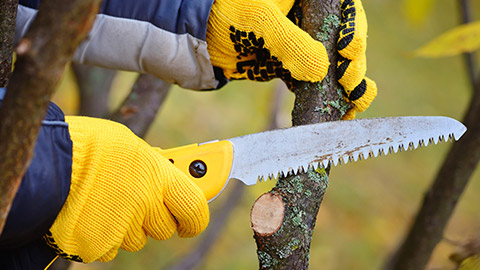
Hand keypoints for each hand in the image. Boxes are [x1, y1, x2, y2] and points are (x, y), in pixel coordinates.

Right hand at [44, 117, 208, 262]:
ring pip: (136, 239)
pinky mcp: (98, 246)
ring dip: (128, 225)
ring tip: (105, 200)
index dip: (196, 217)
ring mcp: (121, 229)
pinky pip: (110, 246)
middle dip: (157, 218)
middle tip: (141, 204)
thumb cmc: (90, 145)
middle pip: (165, 228)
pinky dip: (104, 234)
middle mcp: (145, 206)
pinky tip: (90, 213)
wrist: (48, 162)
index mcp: (158, 178)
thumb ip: (154, 167)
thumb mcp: (132, 147)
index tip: (193, 220)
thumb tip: (168, 174)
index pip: (195, 208)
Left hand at [206, 0, 376, 118]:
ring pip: (336, 65)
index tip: (347, 52)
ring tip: (353, 105)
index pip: (346, 11)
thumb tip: (323, 69)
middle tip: (349, 84)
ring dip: (347, 86)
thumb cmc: (228, 13)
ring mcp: (304, 45)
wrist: (201, 37)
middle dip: (353, 65)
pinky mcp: (293, 67)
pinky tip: (339, 111)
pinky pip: (317, 82)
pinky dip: (327, 96)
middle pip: (347, 42)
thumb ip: (291, 43)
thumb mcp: (260, 21)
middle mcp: (312, 20)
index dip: (354, 31)